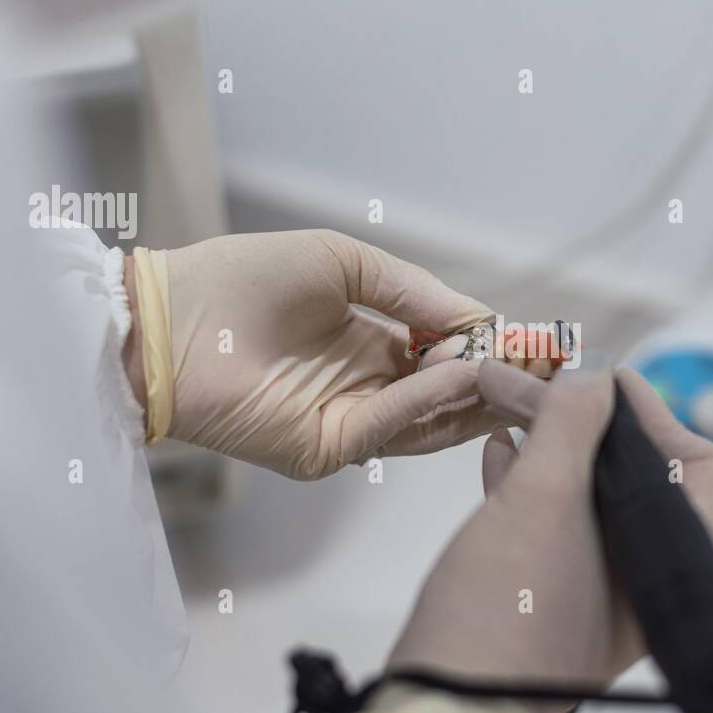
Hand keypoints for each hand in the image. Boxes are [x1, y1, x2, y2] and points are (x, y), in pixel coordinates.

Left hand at [133, 229, 499, 479]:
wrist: (170, 316)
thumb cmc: (243, 278)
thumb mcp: (344, 264)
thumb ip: (413, 293)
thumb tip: (479, 320)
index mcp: (368, 344)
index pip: (444, 356)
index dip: (485, 347)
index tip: (530, 338)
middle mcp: (365, 387)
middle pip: (446, 395)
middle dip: (495, 379)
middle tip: (542, 363)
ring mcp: (347, 421)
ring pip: (429, 420)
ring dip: (473, 394)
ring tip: (515, 367)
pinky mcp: (326, 449)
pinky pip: (388, 426)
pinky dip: (427, 401)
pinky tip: (461, 371)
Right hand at [385, 363, 712, 712]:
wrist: (444, 703)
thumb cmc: (504, 617)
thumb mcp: (545, 500)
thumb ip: (574, 426)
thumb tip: (590, 379)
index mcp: (668, 561)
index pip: (699, 464)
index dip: (656, 411)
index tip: (604, 381)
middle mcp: (640, 575)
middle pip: (635, 471)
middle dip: (585, 418)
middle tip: (540, 382)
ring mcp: (592, 586)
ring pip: (585, 491)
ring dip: (551, 441)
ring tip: (510, 402)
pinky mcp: (544, 593)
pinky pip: (549, 521)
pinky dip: (527, 478)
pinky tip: (498, 452)